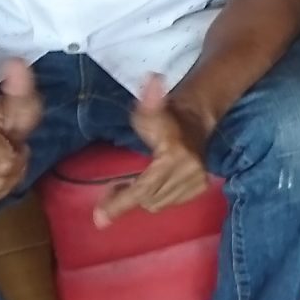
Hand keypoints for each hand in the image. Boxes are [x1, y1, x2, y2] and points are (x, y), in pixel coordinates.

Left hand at [94, 73, 212, 227]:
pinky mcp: (200, 188)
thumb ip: (149, 98)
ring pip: (158, 204)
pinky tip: (150, 186)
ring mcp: (197, 182)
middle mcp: (190, 172)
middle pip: (149, 199)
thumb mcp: (150, 109)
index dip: (120, 204)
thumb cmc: (165, 116)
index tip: (98, 219)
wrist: (196, 118)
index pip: (144, 187)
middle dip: (127, 198)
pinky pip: (169, 203)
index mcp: (175, 156)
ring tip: (130, 185)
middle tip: (113, 188)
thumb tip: (151, 79)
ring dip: (142, 197)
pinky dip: (156, 198)